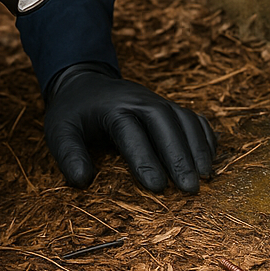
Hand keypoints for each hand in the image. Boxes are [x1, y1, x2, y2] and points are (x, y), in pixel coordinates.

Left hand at [43, 62, 216, 192]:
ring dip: (197, 147)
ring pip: (183, 119)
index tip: (156, 187)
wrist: (85, 82)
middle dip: (180, 156)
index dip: (145, 159)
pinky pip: (193, 118)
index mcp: (112, 106)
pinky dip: (205, 136)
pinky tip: (210, 160)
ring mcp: (157, 101)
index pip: (131, 132)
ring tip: (205, 178)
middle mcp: (139, 100)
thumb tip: (82, 181)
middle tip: (190, 189)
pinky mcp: (168, 106)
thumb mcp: (59, 130)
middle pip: (165, 123)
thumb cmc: (73, 113)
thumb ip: (68, 154)